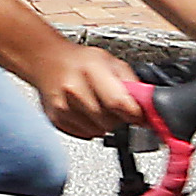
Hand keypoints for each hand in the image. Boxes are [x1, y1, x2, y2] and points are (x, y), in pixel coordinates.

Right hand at [26, 37, 153, 142]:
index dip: (134, 114)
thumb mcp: (112, 62)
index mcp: (91, 69)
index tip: (139, 116)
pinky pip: (86, 135)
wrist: (48, 60)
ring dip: (104, 124)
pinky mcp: (56, 120)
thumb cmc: (81, 61)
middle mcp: (74, 89)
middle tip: (116, 106)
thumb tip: (148, 107)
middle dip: (119, 118)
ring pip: (99, 132)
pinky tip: (86, 112)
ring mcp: (63, 107)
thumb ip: (132, 84)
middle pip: (109, 121)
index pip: (118, 102)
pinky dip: (90, 127)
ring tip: (98, 106)